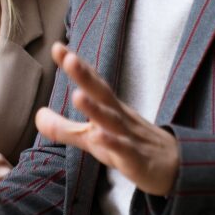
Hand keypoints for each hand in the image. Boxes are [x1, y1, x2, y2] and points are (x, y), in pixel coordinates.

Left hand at [35, 42, 179, 195]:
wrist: (176, 168)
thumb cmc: (131, 146)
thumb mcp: (93, 138)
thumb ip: (64, 128)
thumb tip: (37, 115)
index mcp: (110, 108)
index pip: (92, 82)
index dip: (76, 66)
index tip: (58, 46)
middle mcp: (119, 116)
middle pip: (102, 93)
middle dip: (85, 75)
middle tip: (69, 58)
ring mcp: (129, 136)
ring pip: (112, 120)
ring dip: (95, 108)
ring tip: (77, 95)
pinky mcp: (136, 159)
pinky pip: (124, 150)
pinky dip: (112, 143)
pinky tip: (98, 136)